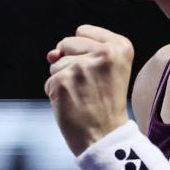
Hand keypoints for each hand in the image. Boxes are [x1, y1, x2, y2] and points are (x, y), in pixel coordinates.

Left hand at [45, 25, 133, 155]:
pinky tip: (72, 104)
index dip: (83, 52)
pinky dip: (56, 94)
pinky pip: (49, 81)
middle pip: (66, 43)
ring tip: (83, 97)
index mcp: (121, 46)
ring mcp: (81, 66)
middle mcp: (103, 53)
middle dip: (71, 63)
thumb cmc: (106, 105)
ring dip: (63, 79)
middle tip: (90, 87)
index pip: (82, 31)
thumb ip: (80, 51)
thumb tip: (51, 53)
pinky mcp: (62, 81)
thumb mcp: (107, 70)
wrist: (106, 138)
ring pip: (56, 63)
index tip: (99, 73)